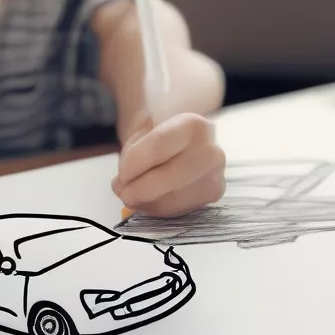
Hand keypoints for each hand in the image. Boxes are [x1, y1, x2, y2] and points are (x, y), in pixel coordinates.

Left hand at [111, 112, 225, 217]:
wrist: (183, 134)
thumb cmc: (158, 128)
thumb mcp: (139, 126)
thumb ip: (131, 152)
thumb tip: (123, 184)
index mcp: (193, 125)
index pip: (158, 148)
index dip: (134, 164)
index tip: (121, 173)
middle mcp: (211, 151)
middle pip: (168, 178)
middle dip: (138, 189)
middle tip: (120, 190)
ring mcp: (215, 175)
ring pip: (171, 199)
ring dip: (144, 201)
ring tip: (132, 192)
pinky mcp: (212, 194)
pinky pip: (177, 209)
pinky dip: (155, 208)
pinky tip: (147, 198)